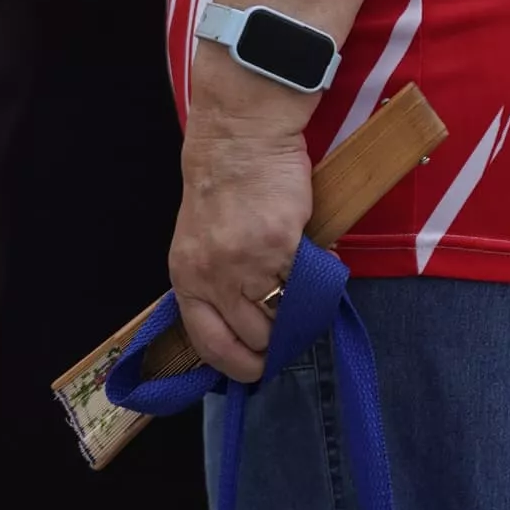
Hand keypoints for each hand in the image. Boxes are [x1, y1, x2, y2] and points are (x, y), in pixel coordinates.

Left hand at [170, 54, 316, 385]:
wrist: (238, 139)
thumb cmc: (220, 187)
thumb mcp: (201, 244)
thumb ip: (217, 284)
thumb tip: (247, 326)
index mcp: (186, 278)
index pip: (209, 344)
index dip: (236, 365)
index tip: (256, 370)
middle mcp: (214, 277)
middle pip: (253, 339)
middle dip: (276, 342)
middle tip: (292, 332)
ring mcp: (248, 263)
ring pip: (281, 319)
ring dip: (299, 314)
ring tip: (307, 301)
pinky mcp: (282, 245)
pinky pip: (307, 284)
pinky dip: (320, 282)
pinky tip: (322, 267)